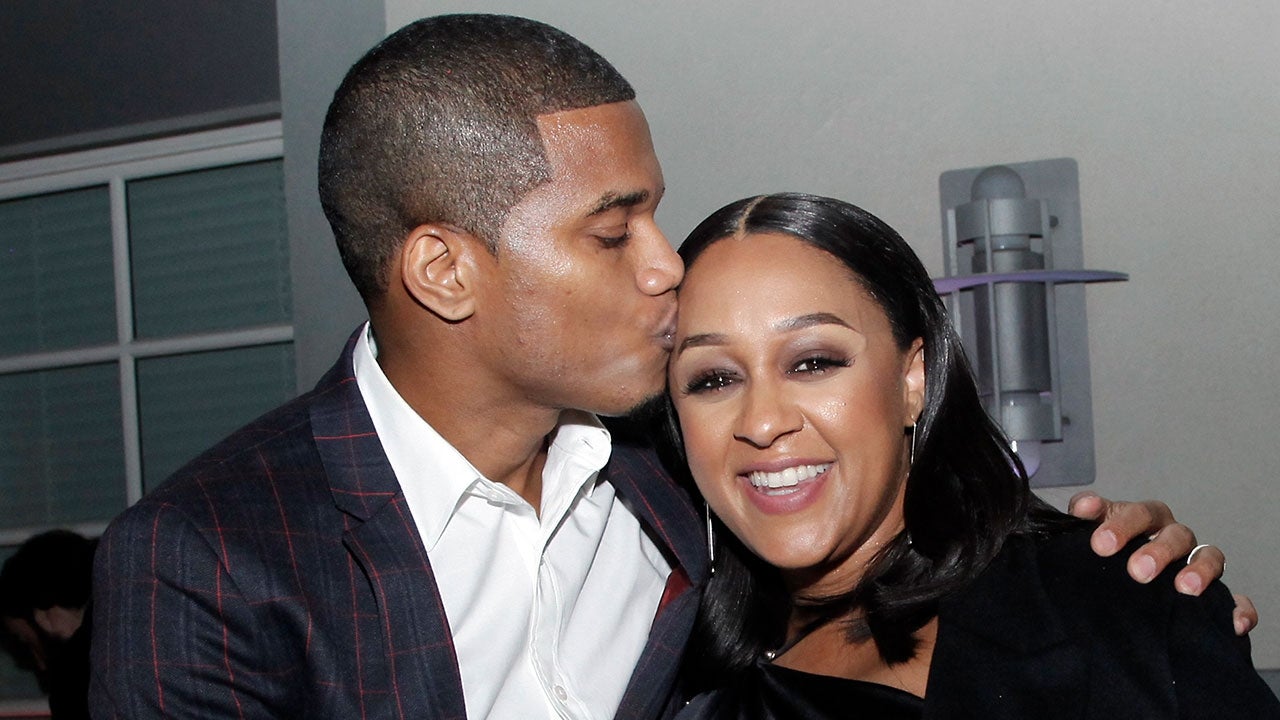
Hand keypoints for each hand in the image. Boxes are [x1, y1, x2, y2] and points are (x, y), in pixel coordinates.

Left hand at [1068, 491, 1257, 635]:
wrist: (1112, 589)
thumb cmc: (1108, 552)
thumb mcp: (1092, 532)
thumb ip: (1086, 516)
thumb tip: (1081, 507)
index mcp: (1145, 521)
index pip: (1140, 514)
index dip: (1122, 525)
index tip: (1100, 544)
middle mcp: (1173, 538)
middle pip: (1176, 535)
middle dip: (1158, 551)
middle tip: (1138, 571)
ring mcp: (1196, 564)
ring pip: (1209, 558)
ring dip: (1200, 571)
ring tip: (1185, 589)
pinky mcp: (1214, 597)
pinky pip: (1234, 600)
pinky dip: (1239, 609)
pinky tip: (1232, 622)